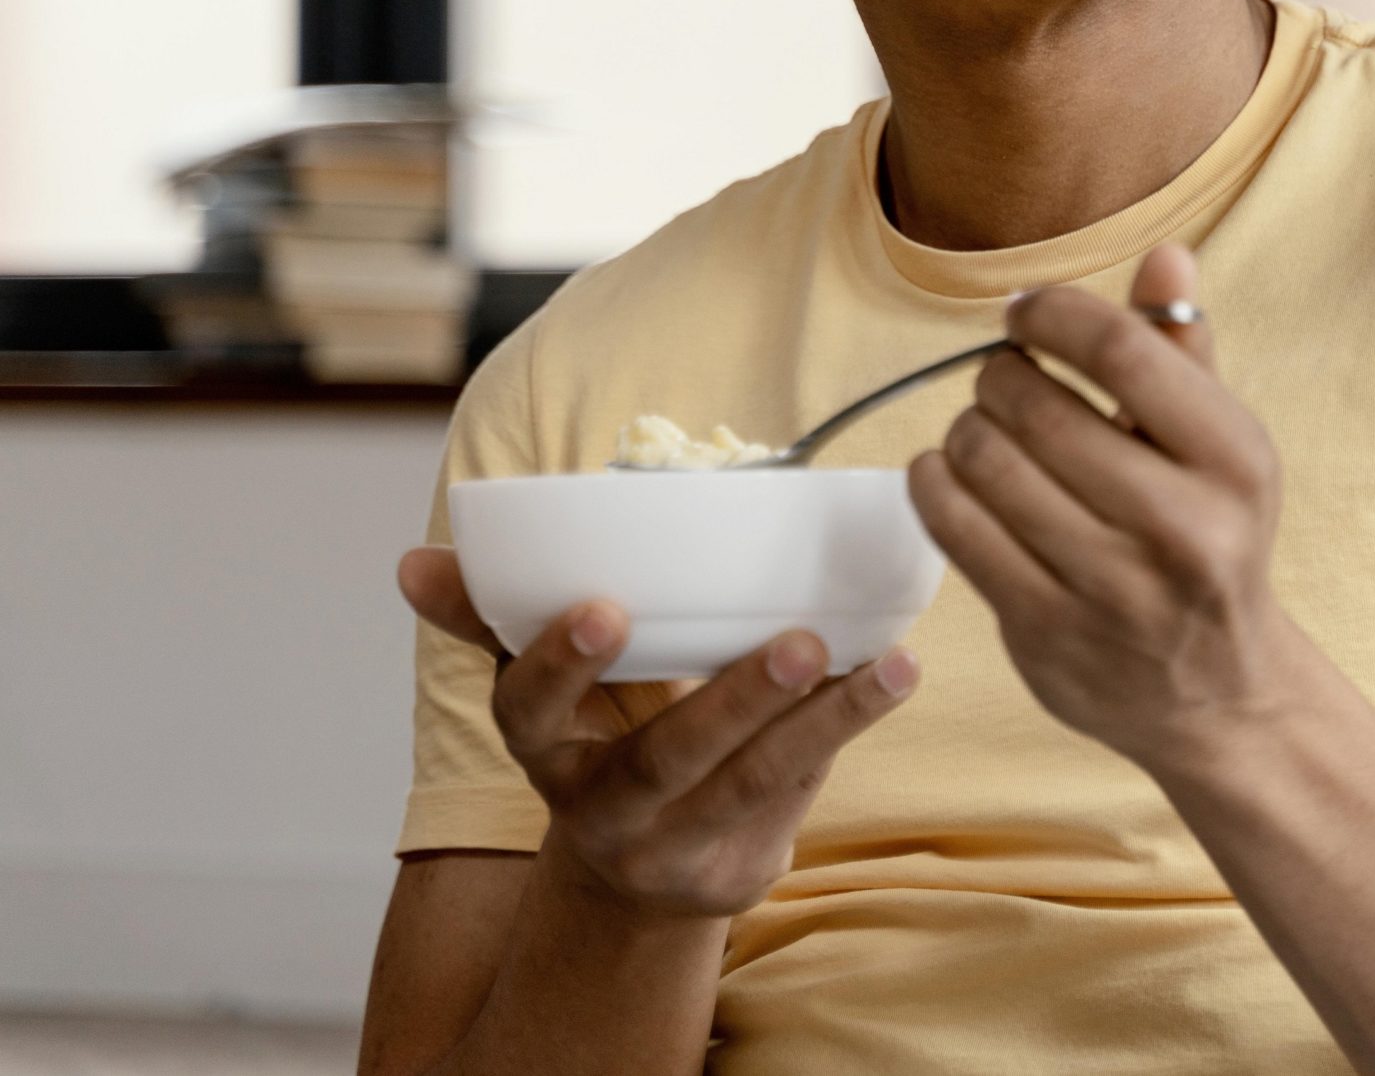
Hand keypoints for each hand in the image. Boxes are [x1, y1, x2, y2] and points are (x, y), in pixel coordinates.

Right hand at [396, 547, 918, 916]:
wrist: (633, 881)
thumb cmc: (599, 747)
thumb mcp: (544, 696)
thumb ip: (496, 621)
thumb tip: (413, 562)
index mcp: (545, 750)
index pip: (532, 709)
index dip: (562, 664)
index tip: (603, 609)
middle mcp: (602, 809)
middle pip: (666, 758)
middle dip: (732, 703)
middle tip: (798, 643)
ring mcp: (674, 847)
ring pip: (753, 782)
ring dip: (826, 720)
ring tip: (891, 664)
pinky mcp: (737, 868)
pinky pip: (796, 795)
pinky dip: (845, 734)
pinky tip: (892, 678)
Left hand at [908, 243, 1300, 775]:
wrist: (1217, 692)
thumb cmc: (1210, 539)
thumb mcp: (1222, 446)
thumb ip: (1183, 352)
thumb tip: (1165, 255)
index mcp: (1234, 460)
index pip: (1122, 350)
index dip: (1054, 315)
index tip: (1028, 316)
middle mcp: (1181, 526)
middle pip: (1038, 405)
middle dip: (1000, 376)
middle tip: (1004, 381)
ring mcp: (1110, 587)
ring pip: (985, 462)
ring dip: (966, 428)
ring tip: (986, 432)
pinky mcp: (1045, 632)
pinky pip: (953, 526)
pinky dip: (934, 482)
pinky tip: (954, 475)